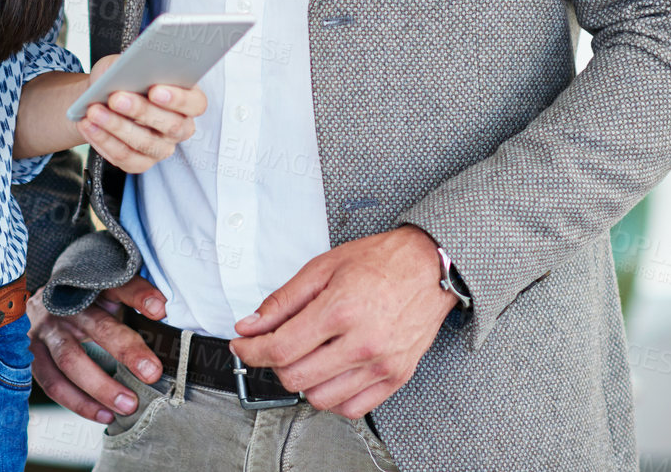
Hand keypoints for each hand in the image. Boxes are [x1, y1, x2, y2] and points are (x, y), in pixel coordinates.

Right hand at [27, 277, 168, 421]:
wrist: (38, 303)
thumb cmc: (82, 303)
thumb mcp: (106, 294)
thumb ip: (132, 300)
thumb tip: (162, 312)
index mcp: (89, 286)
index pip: (117, 285)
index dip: (138, 294)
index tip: (160, 309)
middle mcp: (65, 306)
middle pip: (96, 326)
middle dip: (125, 349)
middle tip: (151, 372)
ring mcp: (46, 331)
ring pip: (70, 360)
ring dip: (101, 386)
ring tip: (128, 405)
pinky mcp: (33, 356)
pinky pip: (54, 384)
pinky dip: (79, 403)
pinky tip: (104, 414)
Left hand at [76, 55, 206, 173]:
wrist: (102, 96)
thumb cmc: (122, 76)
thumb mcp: (126, 62)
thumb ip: (132, 64)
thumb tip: (128, 70)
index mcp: (188, 98)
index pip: (196, 103)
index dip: (178, 98)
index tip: (155, 90)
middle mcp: (180, 127)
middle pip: (170, 125)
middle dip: (140, 110)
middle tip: (115, 98)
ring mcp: (162, 148)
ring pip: (144, 143)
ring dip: (115, 126)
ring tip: (93, 111)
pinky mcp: (141, 163)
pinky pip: (125, 157)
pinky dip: (103, 140)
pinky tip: (89, 125)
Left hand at [227, 225, 457, 419]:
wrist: (428, 266)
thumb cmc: (379, 261)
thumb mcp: (323, 267)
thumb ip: (283, 300)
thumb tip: (251, 325)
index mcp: (340, 309)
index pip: (281, 348)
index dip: (251, 351)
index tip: (241, 346)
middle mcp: (362, 342)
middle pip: (296, 377)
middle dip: (273, 364)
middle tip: (272, 347)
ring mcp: (381, 365)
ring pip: (321, 399)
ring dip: (303, 381)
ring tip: (306, 356)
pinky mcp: (396, 378)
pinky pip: (353, 408)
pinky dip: (333, 397)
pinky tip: (329, 372)